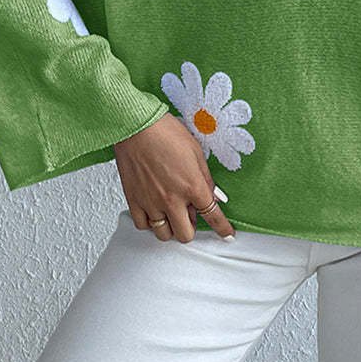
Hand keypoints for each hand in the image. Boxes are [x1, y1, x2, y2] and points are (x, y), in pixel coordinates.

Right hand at [113, 112, 235, 242]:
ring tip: (172, 214)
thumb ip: (205, 178)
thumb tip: (213, 195)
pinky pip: (143, 225)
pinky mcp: (134, 200)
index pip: (213, 216)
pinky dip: (150, 223)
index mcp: (192, 186)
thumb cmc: (165, 132)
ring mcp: (151, 202)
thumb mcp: (196, 151)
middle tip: (191, 216)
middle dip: (192, 228)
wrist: (136, 126)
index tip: (226, 234)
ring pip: (164, 234)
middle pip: (186, 234)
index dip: (222, 228)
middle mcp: (172, 199)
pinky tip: (154, 213)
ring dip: (171, 228)